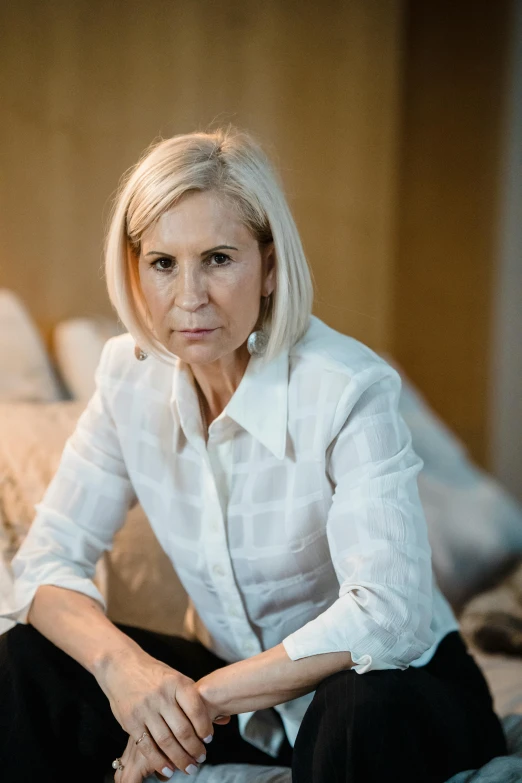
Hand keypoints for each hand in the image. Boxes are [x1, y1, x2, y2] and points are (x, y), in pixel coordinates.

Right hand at [96, 645, 229, 777]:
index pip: (196, 709)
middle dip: (194, 749)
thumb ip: (196, 699)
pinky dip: (159, 761)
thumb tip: (224, 719)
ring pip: (166, 741)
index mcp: (176, 683)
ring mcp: (145, 709)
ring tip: (188, 768)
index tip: (208, 740)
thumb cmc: (154, 674)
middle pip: (182, 730)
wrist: (120, 665)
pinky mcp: (131, 721)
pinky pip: (147, 746)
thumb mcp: (176, 679)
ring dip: (179, 759)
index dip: (205, 727)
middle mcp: (161, 696)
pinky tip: (168, 769)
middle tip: (201, 760)